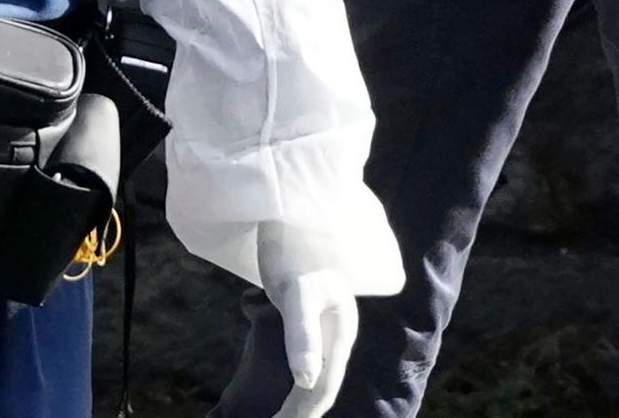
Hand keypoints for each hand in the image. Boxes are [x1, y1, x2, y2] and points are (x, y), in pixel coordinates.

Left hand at [265, 261, 360, 417]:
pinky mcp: (312, 319)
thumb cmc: (294, 254)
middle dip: (301, 407)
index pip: (325, 384)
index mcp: (340, 332)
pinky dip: (295, 376)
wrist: (292, 220)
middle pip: (322, 382)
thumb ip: (302, 336)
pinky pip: (308, 357)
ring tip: (278, 414)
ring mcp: (327, 326)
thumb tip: (305, 382)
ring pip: (316, 372)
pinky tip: (284, 384)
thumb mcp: (296, 294)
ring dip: (299, 396)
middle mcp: (337, 333)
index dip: (305, 409)